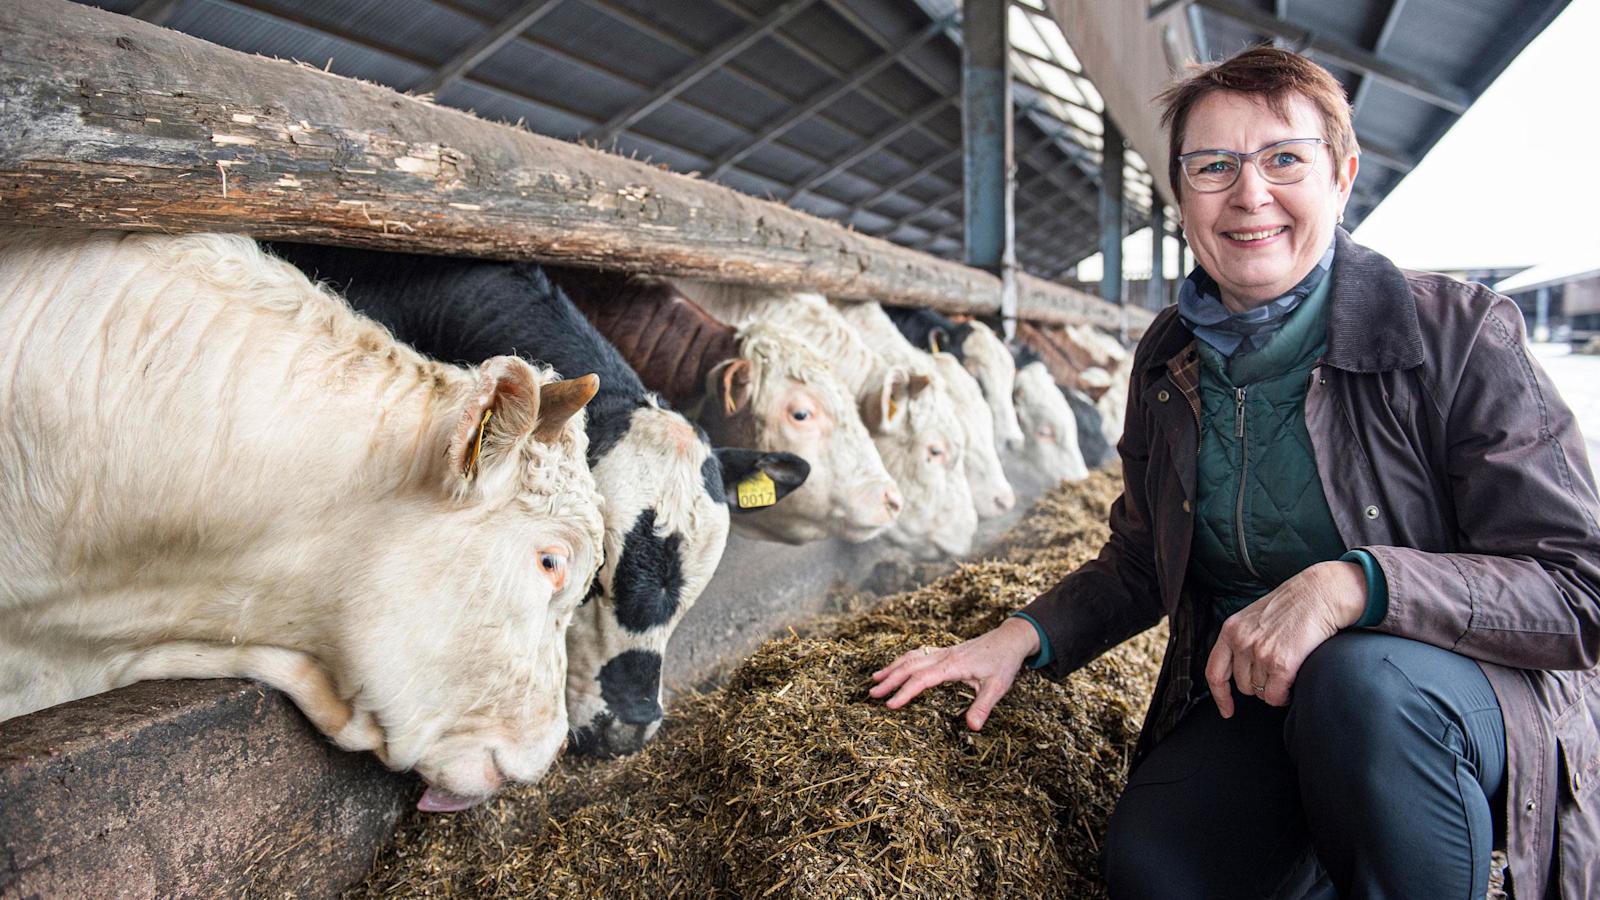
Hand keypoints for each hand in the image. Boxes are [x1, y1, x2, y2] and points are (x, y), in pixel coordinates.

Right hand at [868, 616, 1040, 730]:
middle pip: (910, 666)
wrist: (1010, 639)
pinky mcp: (945, 652)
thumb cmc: (1003, 663)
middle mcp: (943, 656)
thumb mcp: (997, 687)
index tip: (890, 704)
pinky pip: (918, 654)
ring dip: (892, 668)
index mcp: (953, 665)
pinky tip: (896, 667)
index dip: (905, 692)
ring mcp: (943, 652)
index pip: (922, 679)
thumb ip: (983, 706)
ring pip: (911, 657)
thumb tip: (972, 727)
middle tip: (872, 694)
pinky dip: (903, 661)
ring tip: (875, 678)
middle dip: (890, 680)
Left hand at [1205, 560, 1366, 717]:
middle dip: (1261, 686)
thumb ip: (1244, 638)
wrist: (1321, 592)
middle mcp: (1241, 641)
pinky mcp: (1281, 663)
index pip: (1214, 671)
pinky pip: (1276, 696)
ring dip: (1275, 690)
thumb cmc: (1294, 604)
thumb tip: (1244, 669)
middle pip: (1243, 686)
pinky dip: (1285, 696)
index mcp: (1231, 629)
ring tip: (1288, 673)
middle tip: (1277, 674)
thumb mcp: (1256, 617)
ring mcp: (1259, 653)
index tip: (1227, 710)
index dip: (1220, 696)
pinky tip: (1293, 683)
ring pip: (1261, 693)